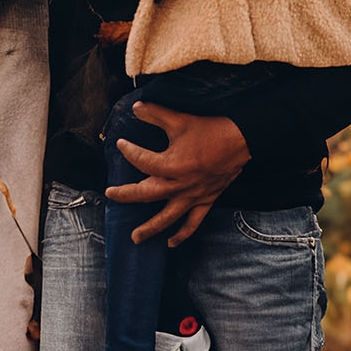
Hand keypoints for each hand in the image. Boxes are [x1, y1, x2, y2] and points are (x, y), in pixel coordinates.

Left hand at [103, 102, 249, 245]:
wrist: (241, 141)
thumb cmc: (209, 130)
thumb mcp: (179, 120)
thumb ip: (155, 114)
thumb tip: (135, 107)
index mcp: (171, 165)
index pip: (141, 161)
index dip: (128, 151)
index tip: (121, 144)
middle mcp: (179, 185)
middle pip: (146, 194)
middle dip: (126, 195)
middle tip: (110, 194)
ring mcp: (192, 196)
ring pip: (167, 217)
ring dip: (150, 228)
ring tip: (135, 238)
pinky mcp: (205, 201)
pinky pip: (192, 223)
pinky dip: (182, 234)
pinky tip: (170, 244)